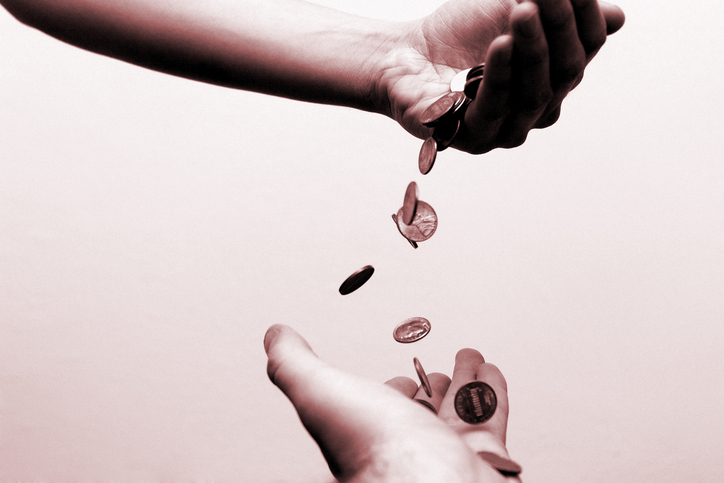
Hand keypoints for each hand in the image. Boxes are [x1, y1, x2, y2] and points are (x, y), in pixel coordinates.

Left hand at [264, 324, 518, 481]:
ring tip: (471, 361)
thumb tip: (274, 336)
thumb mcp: (319, 392)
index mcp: (371, 431)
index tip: (399, 377)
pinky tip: (491, 374)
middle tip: (438, 370)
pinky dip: (492, 392)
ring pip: (459, 411)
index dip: (392, 388)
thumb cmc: (374, 452)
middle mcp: (408, 446)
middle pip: (424, 410)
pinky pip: (489, 417)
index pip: (384, 407)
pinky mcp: (482, 457)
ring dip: (465, 382)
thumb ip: (294, 364)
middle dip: (432, 384)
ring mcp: (446, 454)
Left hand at [375, 0, 624, 152]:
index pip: (584, 48)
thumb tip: (617, 18)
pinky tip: (500, 45)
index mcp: (554, 78)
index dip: (584, 15)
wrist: (404, 54)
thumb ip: (556, 10)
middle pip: (564, 72)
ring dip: (532, 50)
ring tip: (523, 11)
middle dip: (559, 27)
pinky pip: (492, 111)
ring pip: (534, 95)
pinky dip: (499, 77)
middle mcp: (537, 109)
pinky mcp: (470, 139)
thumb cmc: (460, 33)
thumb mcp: (512, 9)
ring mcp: (505, 129)